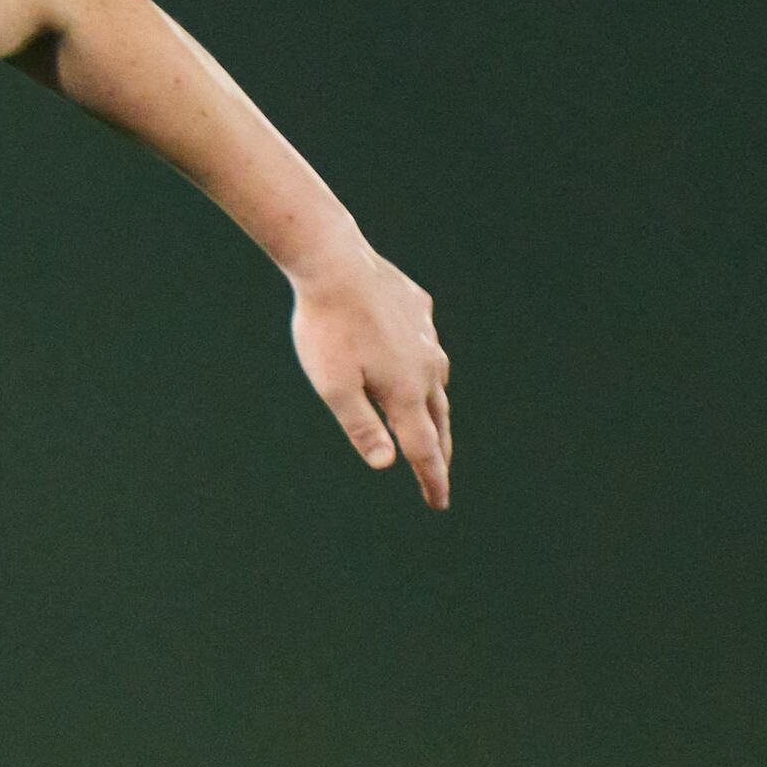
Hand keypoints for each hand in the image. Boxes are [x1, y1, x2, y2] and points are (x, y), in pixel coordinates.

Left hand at [291, 250, 451, 507]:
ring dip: (434, 407)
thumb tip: (386, 464)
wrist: (335, 263)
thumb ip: (361, 426)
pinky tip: (409, 358)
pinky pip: (423, 342)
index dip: (432, 479)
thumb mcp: (335, 387)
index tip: (439, 502)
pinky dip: (420, 360)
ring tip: (429, 423)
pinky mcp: (418, 309)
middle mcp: (426, 366)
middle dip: (439, 451)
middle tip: (438, 474)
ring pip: (436, 380)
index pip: (424, 449)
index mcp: (406, 392)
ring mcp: (426, 335)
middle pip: (438, 420)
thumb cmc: (327, 329)